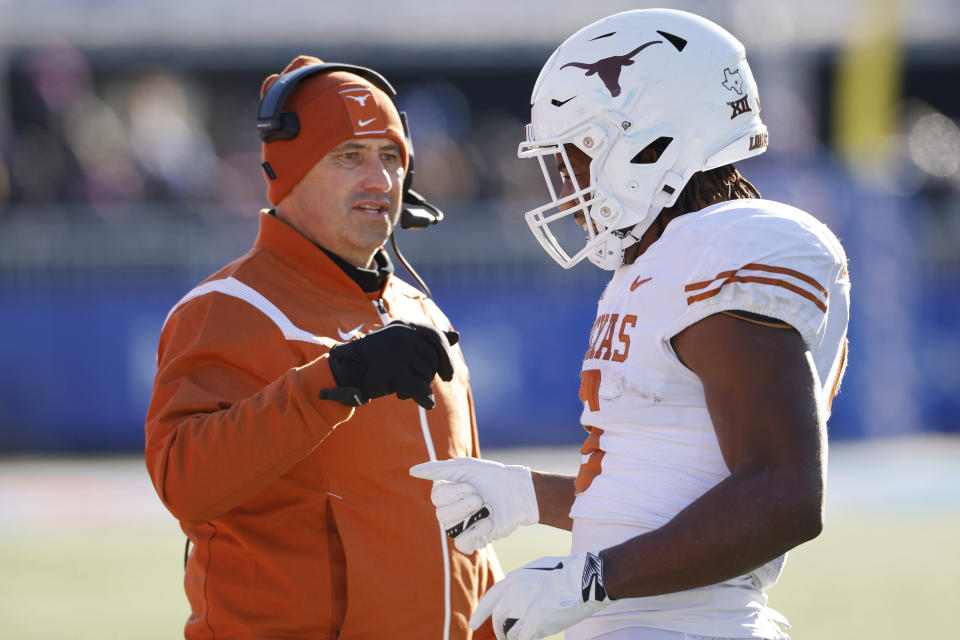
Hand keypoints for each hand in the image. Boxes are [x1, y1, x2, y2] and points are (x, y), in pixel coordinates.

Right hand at [321, 321, 458, 408]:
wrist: (346, 372)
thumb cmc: (375, 359)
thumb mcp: (401, 343)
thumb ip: (428, 339)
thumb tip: (457, 336)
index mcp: (404, 326)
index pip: (436, 337)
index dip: (446, 357)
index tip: (448, 374)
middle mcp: (403, 336)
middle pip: (432, 360)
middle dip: (426, 376)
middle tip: (410, 382)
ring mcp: (399, 353)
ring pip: (426, 375)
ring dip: (418, 387)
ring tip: (399, 388)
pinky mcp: (395, 372)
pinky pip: (420, 388)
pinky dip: (425, 399)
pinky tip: (426, 403)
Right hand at [409, 457, 537, 553]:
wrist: (519, 493)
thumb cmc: (493, 476)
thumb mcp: (465, 467)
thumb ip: (438, 469)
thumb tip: (412, 471)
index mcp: (446, 492)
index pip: (436, 498)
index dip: (454, 493)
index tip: (471, 486)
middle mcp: (451, 509)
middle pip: (441, 515)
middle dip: (464, 506)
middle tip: (481, 498)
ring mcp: (462, 525)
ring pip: (450, 529)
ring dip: (472, 518)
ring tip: (488, 509)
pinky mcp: (474, 539)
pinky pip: (461, 544)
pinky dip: (475, 533)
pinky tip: (488, 524)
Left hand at [470, 551, 611, 639]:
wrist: (585, 579)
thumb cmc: (566, 573)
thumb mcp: (537, 570)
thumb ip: (521, 582)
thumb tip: (512, 595)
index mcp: (514, 578)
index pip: (489, 599)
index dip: (480, 614)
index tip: (473, 624)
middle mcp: (515, 593)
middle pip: (498, 618)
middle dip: (499, 630)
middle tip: (502, 636)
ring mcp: (525, 609)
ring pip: (509, 632)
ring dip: (512, 638)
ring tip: (518, 637)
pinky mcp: (537, 623)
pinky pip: (522, 639)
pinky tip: (530, 638)